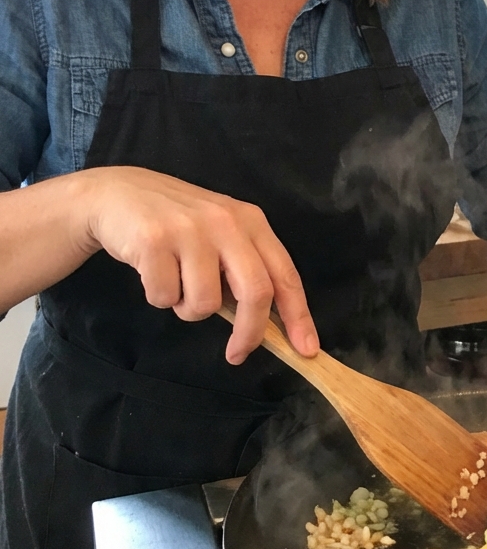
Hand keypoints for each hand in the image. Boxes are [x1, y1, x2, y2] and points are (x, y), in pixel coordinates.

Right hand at [80, 166, 318, 363]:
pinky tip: (150, 270)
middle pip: (255, 293)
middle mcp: (226, 221)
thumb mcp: (219, 236)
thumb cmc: (175, 224)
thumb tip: (268, 325)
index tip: (307, 349)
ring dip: (187, 308)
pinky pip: (164, 297)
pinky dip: (157, 297)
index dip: (298, 315)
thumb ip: (243, 270)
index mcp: (251, 221)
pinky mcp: (153, 240)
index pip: (284, 274)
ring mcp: (189, 229)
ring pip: (205, 303)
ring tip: (175, 283)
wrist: (117, 194)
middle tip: (236, 354)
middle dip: (249, 333)